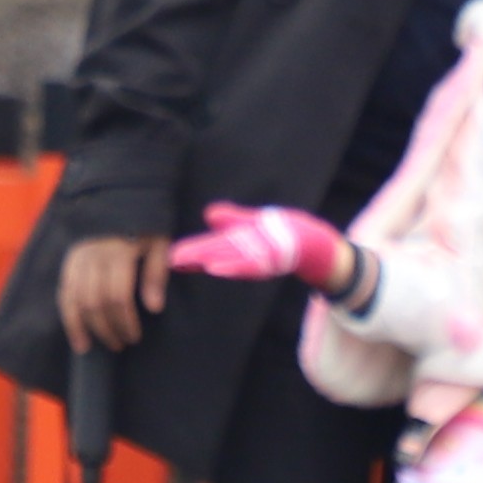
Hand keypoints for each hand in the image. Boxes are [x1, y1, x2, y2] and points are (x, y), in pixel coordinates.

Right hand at [56, 231, 167, 355]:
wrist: (120, 197)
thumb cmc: (145, 223)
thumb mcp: (160, 243)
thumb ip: (156, 274)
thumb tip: (154, 308)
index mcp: (118, 251)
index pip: (118, 296)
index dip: (125, 321)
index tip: (134, 337)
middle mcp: (93, 256)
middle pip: (94, 302)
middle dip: (107, 328)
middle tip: (120, 344)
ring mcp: (77, 258)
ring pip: (74, 300)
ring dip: (84, 328)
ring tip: (95, 346)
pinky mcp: (68, 260)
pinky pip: (63, 292)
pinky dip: (68, 316)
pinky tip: (77, 336)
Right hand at [166, 203, 352, 298]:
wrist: (311, 244)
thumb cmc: (281, 234)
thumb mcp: (254, 223)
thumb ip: (232, 219)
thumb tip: (209, 214)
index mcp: (237, 244)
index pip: (209, 246)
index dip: (190, 251)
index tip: (170, 255)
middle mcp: (244, 253)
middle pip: (214, 254)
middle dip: (194, 258)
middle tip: (172, 261)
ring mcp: (257, 258)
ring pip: (231, 261)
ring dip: (213, 263)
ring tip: (196, 264)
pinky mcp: (271, 260)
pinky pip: (250, 265)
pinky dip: (234, 267)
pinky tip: (219, 268)